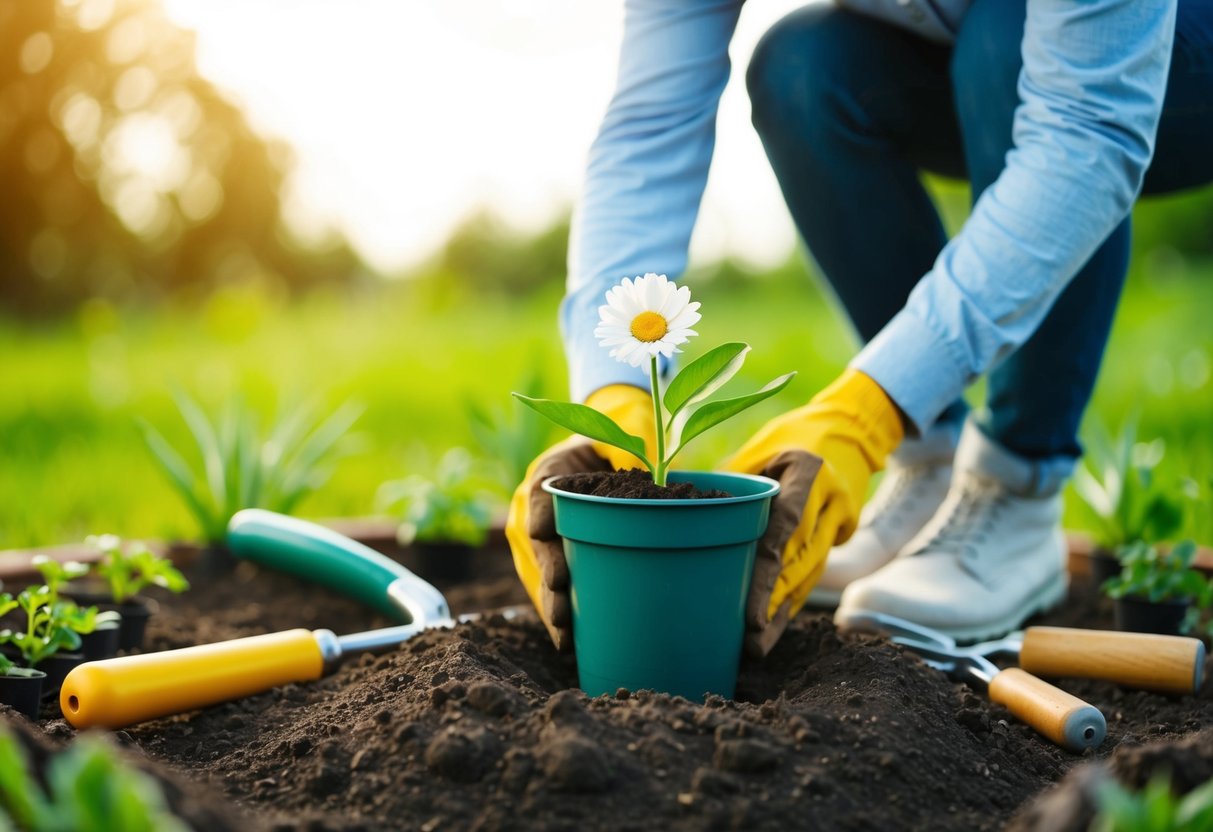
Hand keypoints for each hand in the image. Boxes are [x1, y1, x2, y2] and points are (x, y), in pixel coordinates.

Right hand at [505, 384, 656, 649]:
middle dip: (548, 570)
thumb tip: (658, 470)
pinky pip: (549, 589)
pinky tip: (568, 642)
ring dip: (551, 602)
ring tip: (564, 631)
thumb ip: (633, 453)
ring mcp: (539, 539)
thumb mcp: (624, 441)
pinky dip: (560, 615)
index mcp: (549, 471)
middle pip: (538, 542)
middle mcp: (535, 507)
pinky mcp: (550, 562)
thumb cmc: (616, 449)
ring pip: (539, 573)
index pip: (541, 489)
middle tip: (561, 591)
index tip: (544, 529)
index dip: (541, 511)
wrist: (600, 460)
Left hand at [721, 370, 903, 656]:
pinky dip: (794, 598)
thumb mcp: (759, 448)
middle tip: (747, 636)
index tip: (750, 604)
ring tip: (757, 644)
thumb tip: (688, 516)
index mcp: (807, 469)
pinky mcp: (845, 532)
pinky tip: (773, 624)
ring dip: (784, 609)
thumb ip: (734, 485)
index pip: (785, 525)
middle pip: (799, 558)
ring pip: (811, 572)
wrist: (852, 428)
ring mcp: (843, 517)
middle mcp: (831, 497)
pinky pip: (816, 570)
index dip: (767, 569)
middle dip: (773, 600)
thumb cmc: (789, 436)